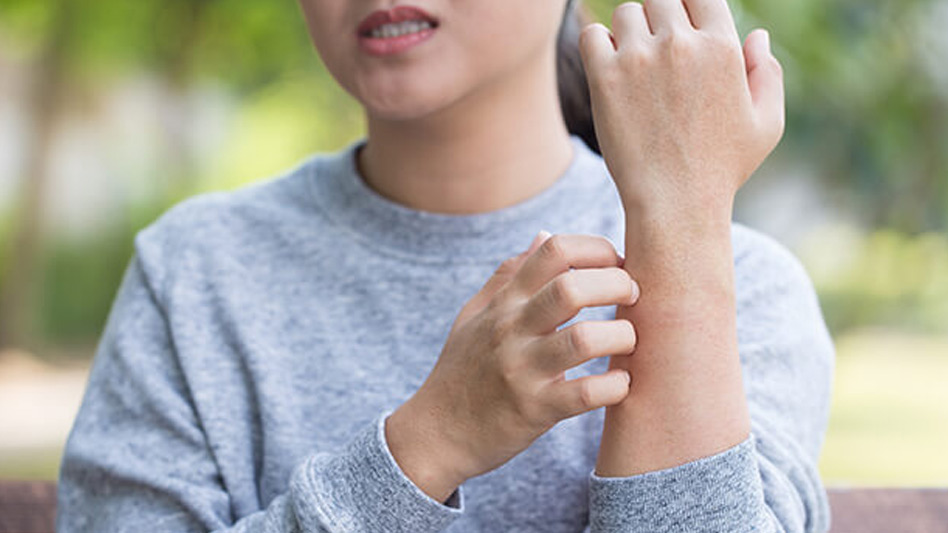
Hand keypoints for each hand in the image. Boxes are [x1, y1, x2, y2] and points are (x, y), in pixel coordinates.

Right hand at [386, 233, 638, 499]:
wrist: (436, 434)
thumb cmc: (462, 370)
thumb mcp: (475, 314)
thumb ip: (509, 274)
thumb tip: (544, 236)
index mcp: (505, 302)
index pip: (554, 250)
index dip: (596, 248)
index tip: (616, 264)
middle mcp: (511, 330)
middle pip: (572, 288)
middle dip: (617, 284)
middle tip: (634, 296)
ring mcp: (522, 370)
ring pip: (584, 339)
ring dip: (622, 335)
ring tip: (629, 340)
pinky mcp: (535, 411)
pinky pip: (585, 394)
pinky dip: (615, 386)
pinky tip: (622, 382)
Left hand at [578, 0, 784, 216]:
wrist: (676, 204)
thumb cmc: (722, 170)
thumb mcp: (766, 125)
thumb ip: (768, 74)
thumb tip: (757, 35)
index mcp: (723, 47)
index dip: (689, 9)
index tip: (681, 32)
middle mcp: (682, 44)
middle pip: (661, 0)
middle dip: (659, 22)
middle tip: (655, 56)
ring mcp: (641, 58)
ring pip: (627, 12)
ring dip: (629, 33)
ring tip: (633, 68)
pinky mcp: (606, 77)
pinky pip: (591, 34)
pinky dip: (597, 45)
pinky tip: (608, 70)